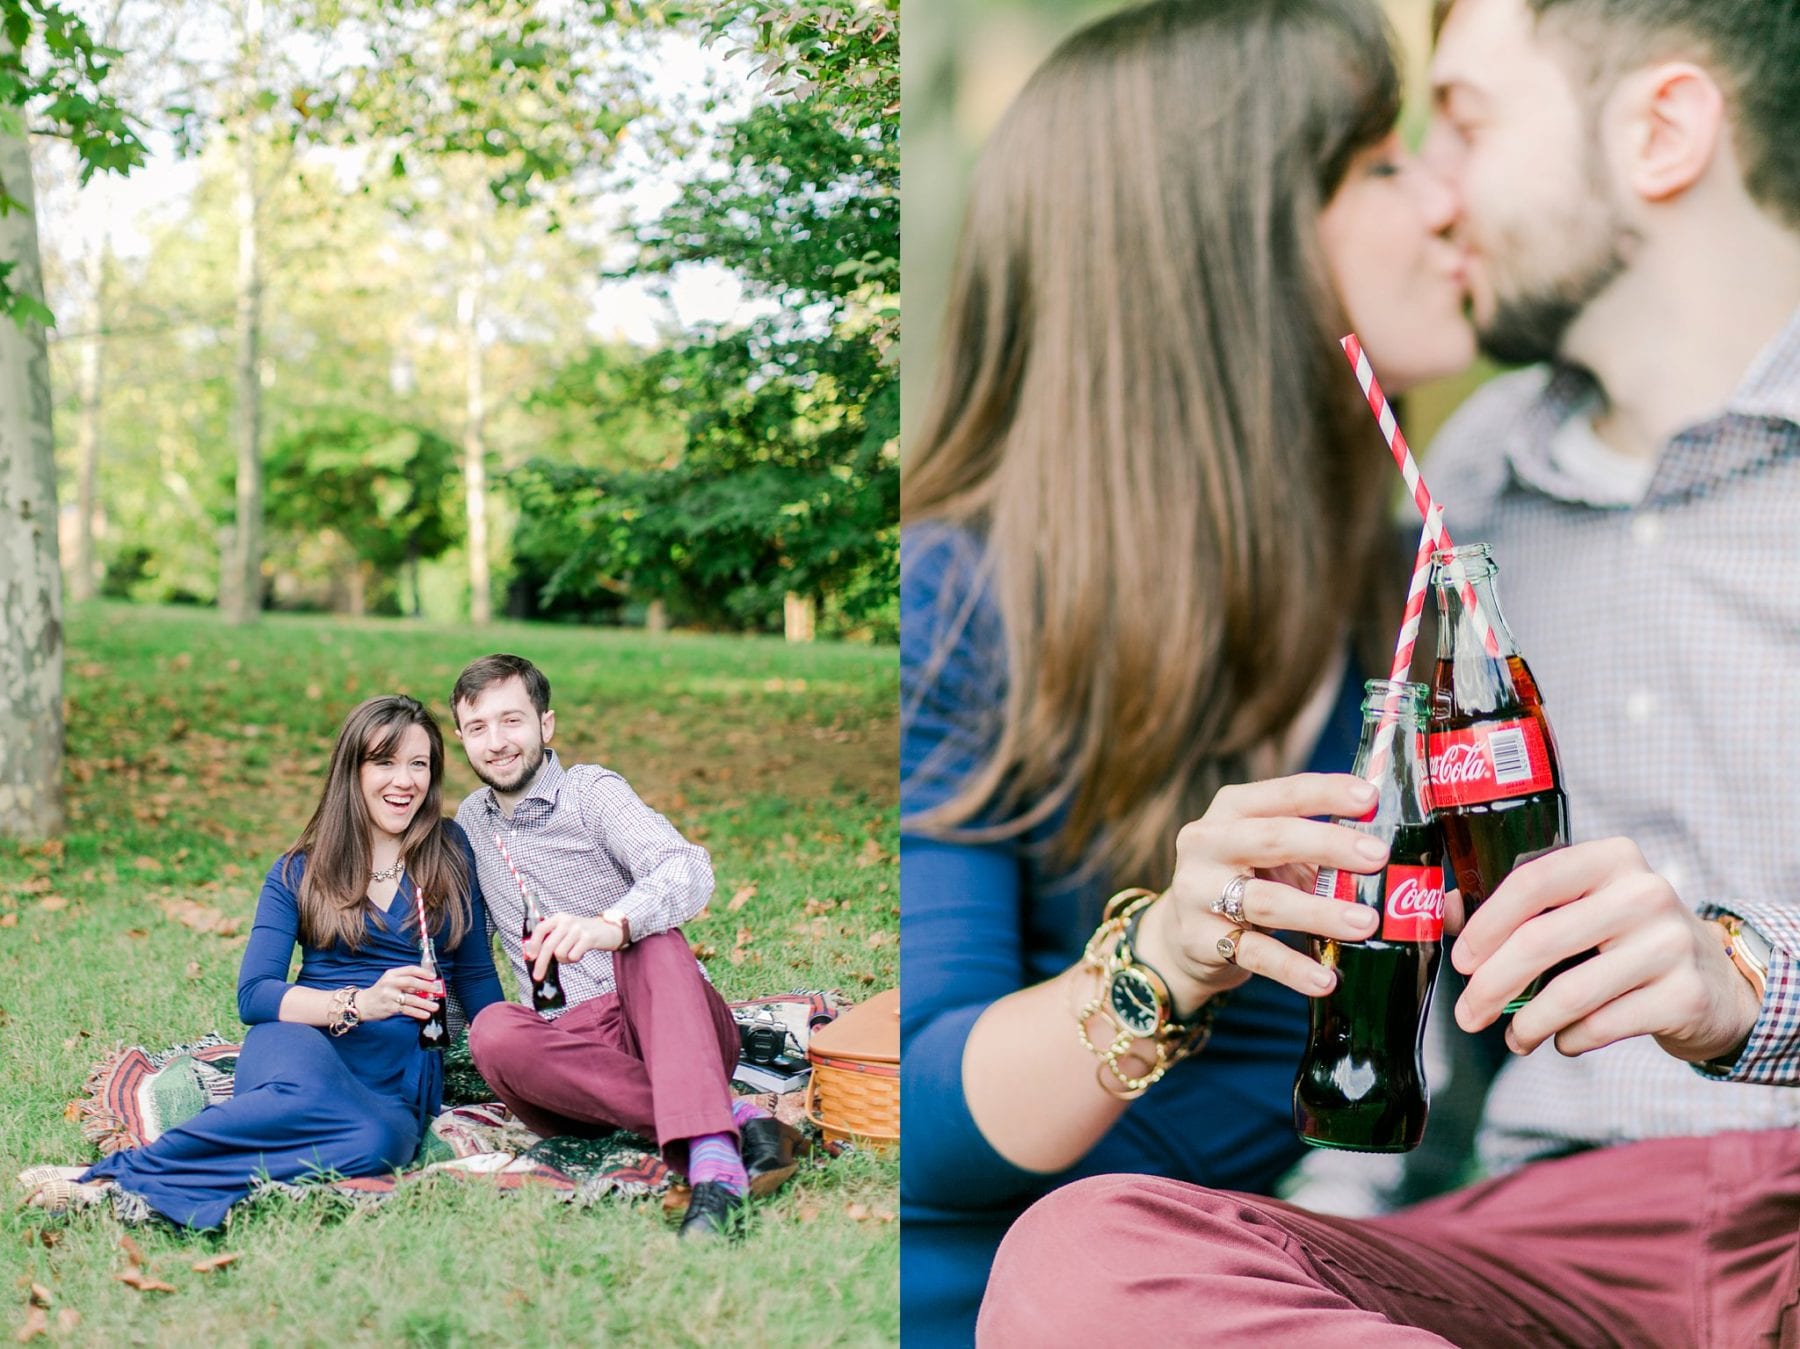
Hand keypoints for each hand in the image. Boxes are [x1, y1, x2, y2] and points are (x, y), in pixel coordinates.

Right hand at [364, 965, 443, 1022]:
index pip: (410, 970)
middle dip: (426, 986)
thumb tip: (426, 985)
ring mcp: (389, 996)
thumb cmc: (381, 992)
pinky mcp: (389, 1008)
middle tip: (436, 990)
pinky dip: (417, 1012)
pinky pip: (406, 1010)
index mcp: (391, 974)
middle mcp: (390, 983)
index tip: (433, 977)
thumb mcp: (390, 981)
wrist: (362, 1004)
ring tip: (435, 1006)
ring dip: (425, 1003)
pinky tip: (425, 1014)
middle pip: (411, 982)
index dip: (423, 972)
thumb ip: (405, 981)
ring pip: (411, 998)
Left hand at [525, 912, 623, 980]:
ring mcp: (578, 929)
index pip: (541, 929)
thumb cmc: (582, 933)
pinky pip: (573, 956)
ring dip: (564, 959)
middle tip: (538, 976)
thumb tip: (532, 955)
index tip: (530, 957)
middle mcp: (567, 921)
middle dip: (541, 963)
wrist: (607, 929)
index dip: (533, 944)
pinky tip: (579, 953)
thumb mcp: (565, 930)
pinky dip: (574, 959)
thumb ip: (551, 938)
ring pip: (560, 953)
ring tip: (571, 954)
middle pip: (548, 945)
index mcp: (559, 918)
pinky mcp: (588, 938)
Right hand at [1132, 773, 1394, 1015]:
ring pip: (1264, 900)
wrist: (1181, 935)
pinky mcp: (1199, 940)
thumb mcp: (1268, 853)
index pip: (1283, 793)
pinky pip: (1254, 954)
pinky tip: (1326, 980)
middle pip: (1271, 839)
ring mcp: (1197, 892)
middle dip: (1329, 845)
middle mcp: (1206, 844)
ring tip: (1365, 923)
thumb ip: (1315, 848)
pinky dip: (1293, 968)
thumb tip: (1388, 854)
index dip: (1327, 793)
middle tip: (1378, 857)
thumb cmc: (1244, 882)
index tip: (1369, 798)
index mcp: (1230, 810)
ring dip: (1319, 912)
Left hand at [1452, 838, 1761, 1063]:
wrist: (1716, 980)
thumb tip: (1447, 911)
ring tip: (1513, 1038)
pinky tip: (1562, 1040)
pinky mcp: (1684, 995)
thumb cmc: (1625, 938)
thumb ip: (1518, 906)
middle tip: (1468, 1015)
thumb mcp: (1582, 906)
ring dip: (1527, 1024)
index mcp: (1611, 859)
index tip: (1461, 960)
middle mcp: (1644, 893)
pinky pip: (1602, 1025)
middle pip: (1541, 941)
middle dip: (1491, 985)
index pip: (1532, 881)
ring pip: (1570, 992)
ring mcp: (1669, 944)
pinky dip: (1570, 1039)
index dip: (1486, 924)